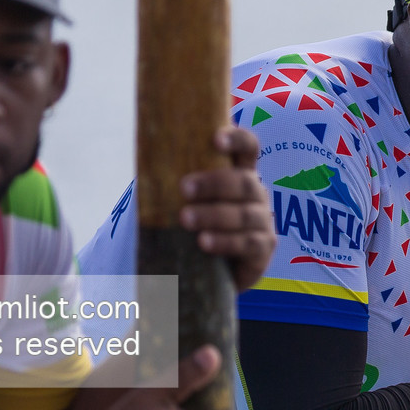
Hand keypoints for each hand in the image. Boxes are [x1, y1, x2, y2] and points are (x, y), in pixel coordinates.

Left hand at [179, 126, 275, 290]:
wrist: (203, 270)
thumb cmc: (189, 227)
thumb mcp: (181, 199)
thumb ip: (173, 179)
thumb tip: (145, 157)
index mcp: (239, 172)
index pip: (248, 147)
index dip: (237, 139)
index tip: (215, 139)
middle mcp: (256, 193)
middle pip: (244, 181)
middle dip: (213, 183)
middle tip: (184, 188)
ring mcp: (263, 221)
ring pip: (245, 213)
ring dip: (214, 214)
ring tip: (185, 219)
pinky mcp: (263, 249)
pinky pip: (249, 243)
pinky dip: (225, 241)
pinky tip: (204, 242)